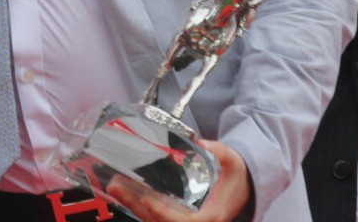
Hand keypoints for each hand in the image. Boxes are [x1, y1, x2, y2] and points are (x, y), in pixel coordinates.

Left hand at [108, 140, 252, 221]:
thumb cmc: (237, 173)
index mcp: (212, 215)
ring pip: (156, 220)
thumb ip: (217, 151)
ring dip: (134, 205)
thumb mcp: (231, 159)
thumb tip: (199, 143)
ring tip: (114, 186)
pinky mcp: (179, 216)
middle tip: (115, 186)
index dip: (164, 213)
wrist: (243, 184)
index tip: (146, 199)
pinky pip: (156, 216)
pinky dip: (139, 205)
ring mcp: (187, 220)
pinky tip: (124, 191)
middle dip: (137, 206)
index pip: (186, 221)